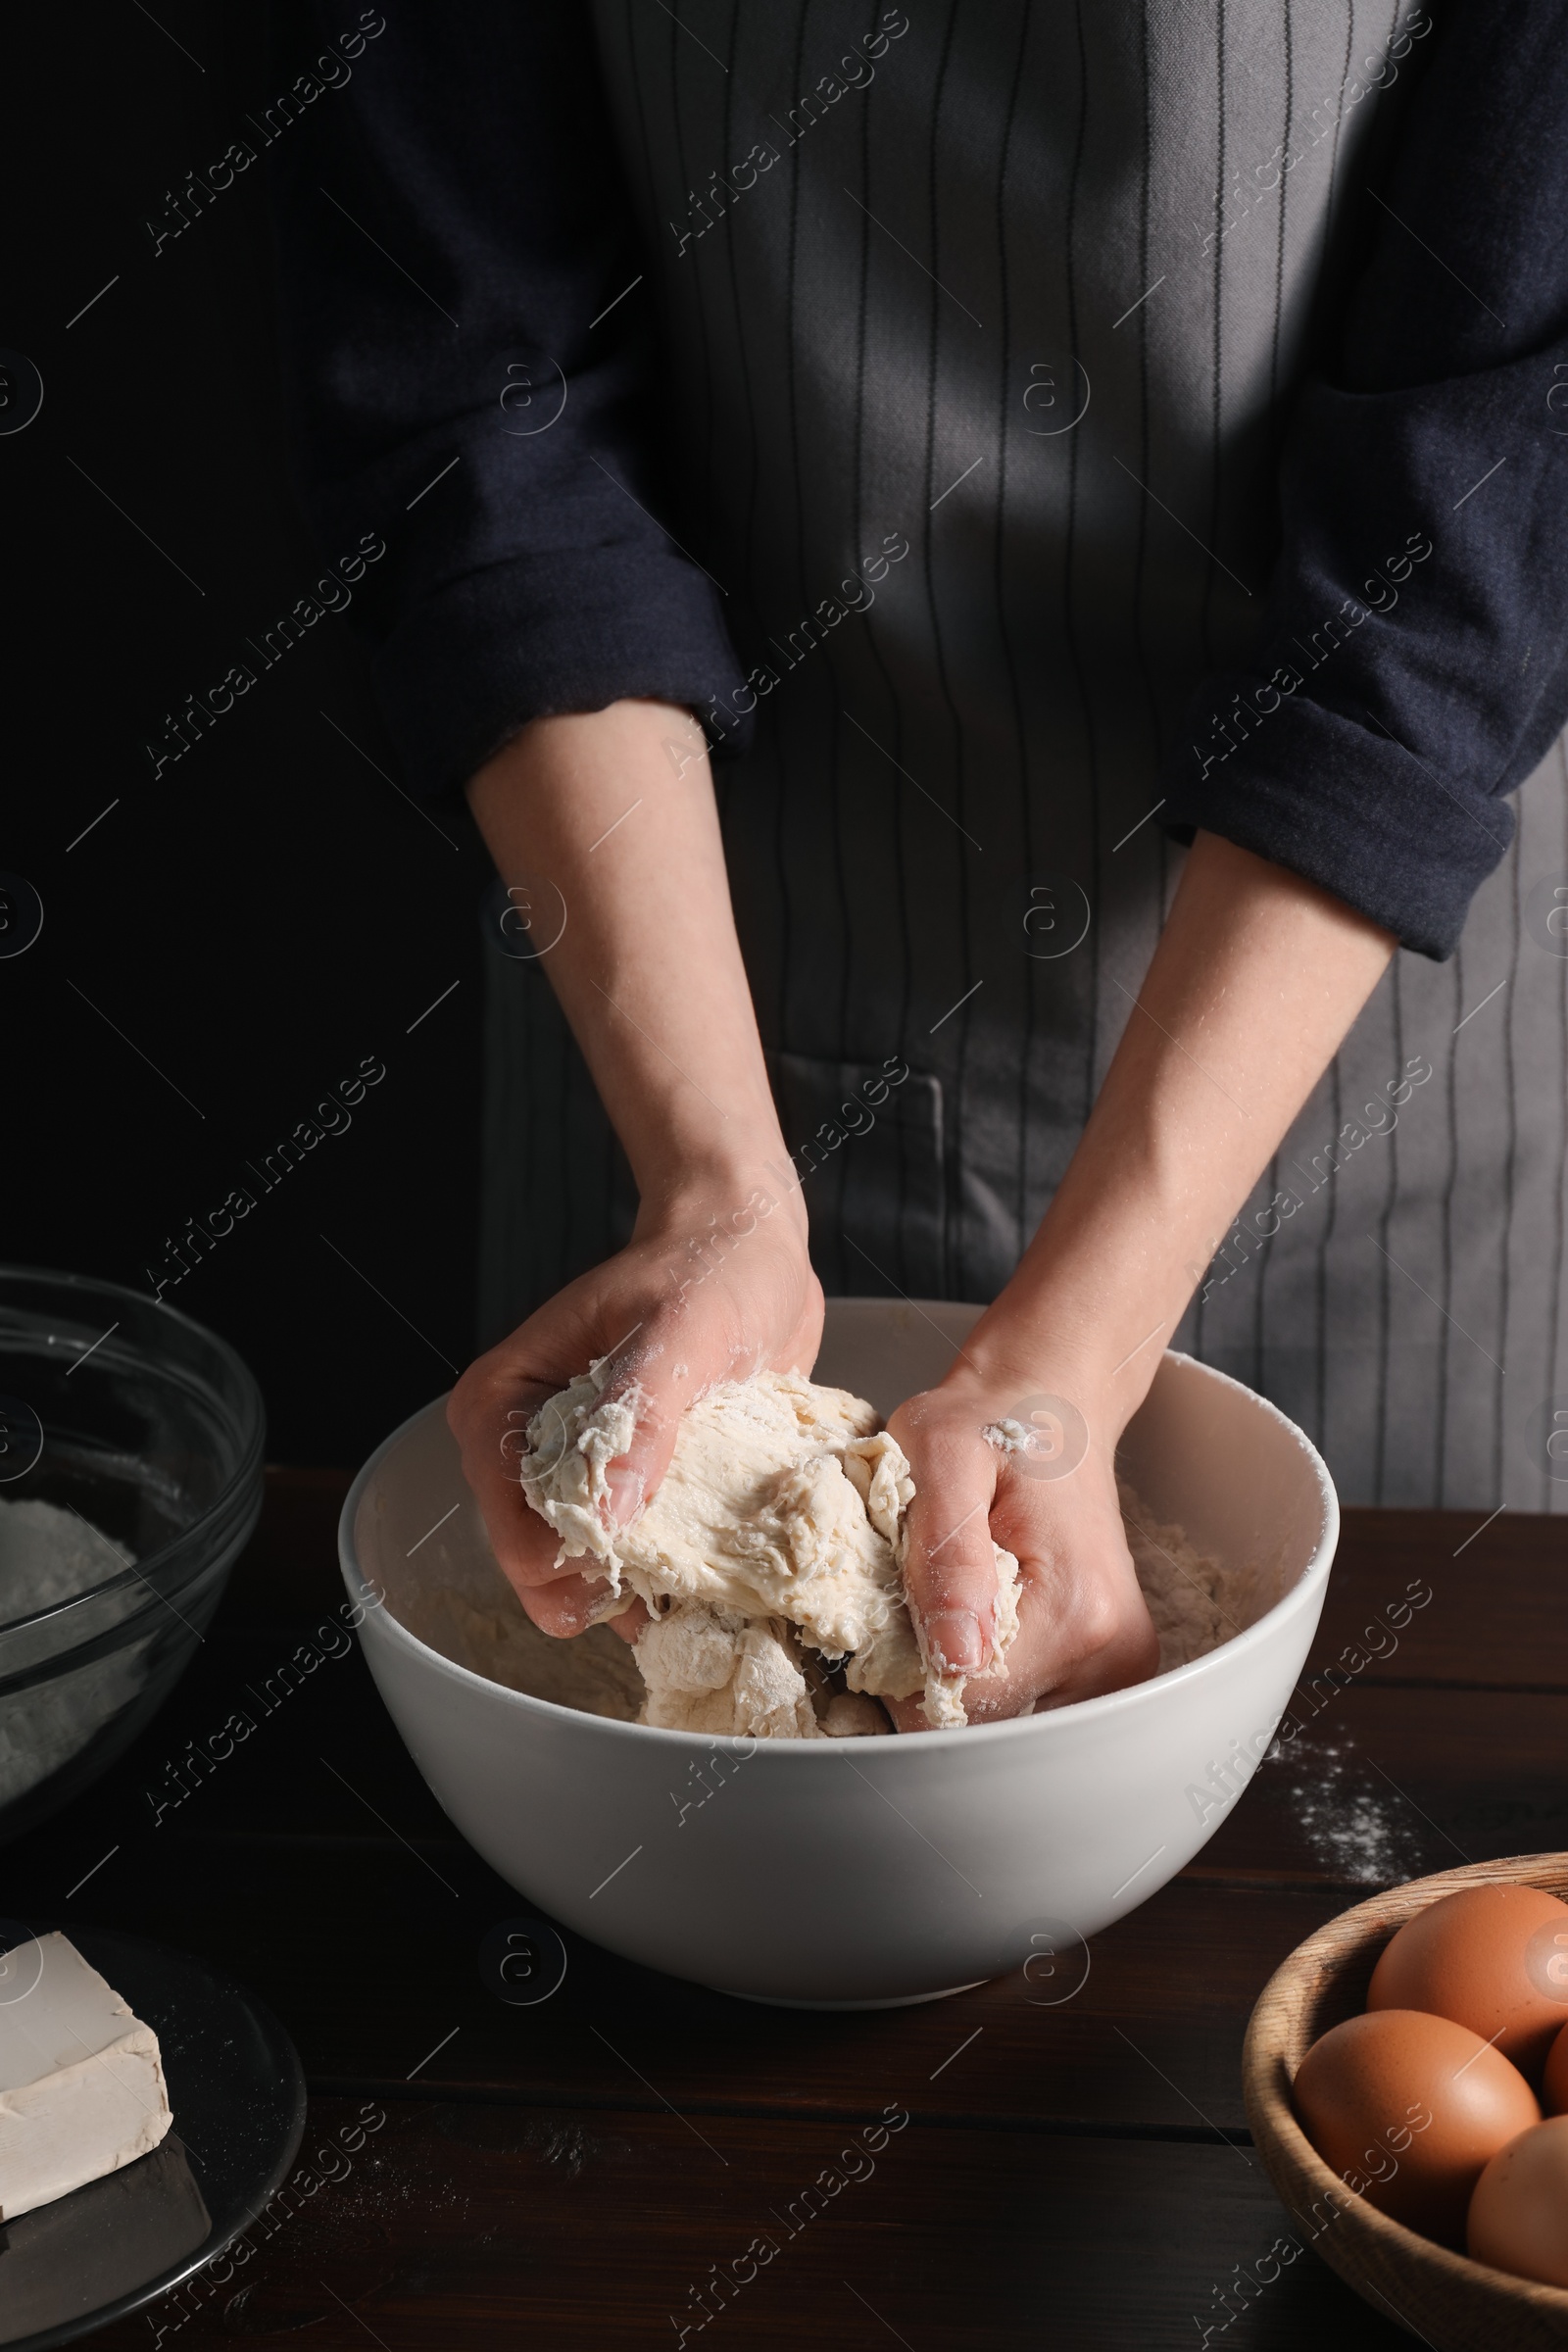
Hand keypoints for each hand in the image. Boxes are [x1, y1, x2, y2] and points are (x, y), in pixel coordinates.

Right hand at [447, 1182, 821, 1636]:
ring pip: (586, 1576)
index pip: (511, 1525)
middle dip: (612, 1582)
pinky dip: (670, 1577)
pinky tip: (717, 1570)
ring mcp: (573, 1475)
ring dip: (647, 1588)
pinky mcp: (621, 1489)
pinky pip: (631, 1563)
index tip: (649, 1551)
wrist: (750, 1247)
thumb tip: (605, 1518)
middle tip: (688, 1566)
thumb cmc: (708, 1268)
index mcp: (503, 1403)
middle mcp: (522, 1448)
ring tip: (710, 1571)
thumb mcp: (681, 1331)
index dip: (575, 1557)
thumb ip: (640, 1418)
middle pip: (542, 1566)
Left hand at [885, 1356, 1158, 1727]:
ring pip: (1007, 1716)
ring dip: (964, 1672)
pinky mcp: (1112, 1663)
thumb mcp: (942, 1457)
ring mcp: (1120, 1664)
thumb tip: (955, 1658)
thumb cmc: (990, 1418)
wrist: (1052, 1398)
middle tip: (919, 1597)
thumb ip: (947, 1556)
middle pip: (988, 1720)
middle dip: (933, 1675)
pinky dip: (992, 1668)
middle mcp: (1113, 1652)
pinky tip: (982, 1614)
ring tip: (956, 1599)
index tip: (885, 1616)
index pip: (964, 1706)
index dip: (903, 1674)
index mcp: (1077, 1610)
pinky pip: (1030, 1698)